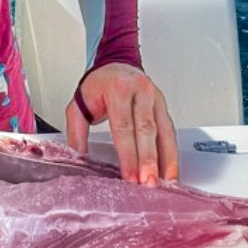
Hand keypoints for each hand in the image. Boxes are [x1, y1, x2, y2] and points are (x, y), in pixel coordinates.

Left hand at [65, 63, 178, 184]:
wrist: (116, 64)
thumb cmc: (99, 85)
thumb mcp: (80, 104)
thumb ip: (76, 130)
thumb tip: (77, 156)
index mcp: (118, 89)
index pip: (124, 126)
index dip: (128, 154)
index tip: (129, 176)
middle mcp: (140, 92)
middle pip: (146, 130)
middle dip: (148, 160)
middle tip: (147, 183)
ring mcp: (155, 98)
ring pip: (164, 132)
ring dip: (165, 160)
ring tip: (164, 183)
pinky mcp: (164, 107)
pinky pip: (170, 132)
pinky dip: (171, 154)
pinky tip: (170, 171)